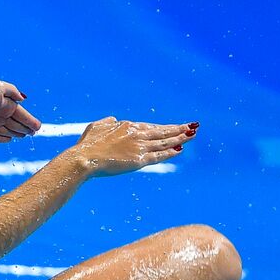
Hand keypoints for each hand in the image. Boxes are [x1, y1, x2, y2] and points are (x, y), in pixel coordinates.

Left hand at [0, 80, 40, 142]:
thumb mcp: (0, 87)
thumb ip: (13, 92)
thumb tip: (23, 98)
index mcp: (5, 103)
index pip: (21, 114)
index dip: (29, 120)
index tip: (38, 127)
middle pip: (15, 123)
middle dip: (25, 127)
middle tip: (33, 133)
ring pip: (6, 130)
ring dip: (16, 133)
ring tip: (24, 136)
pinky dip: (2, 139)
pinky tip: (9, 140)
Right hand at [71, 116, 197, 176]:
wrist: (85, 158)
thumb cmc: (87, 144)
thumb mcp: (96, 127)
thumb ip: (108, 122)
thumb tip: (114, 119)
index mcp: (127, 126)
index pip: (150, 127)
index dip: (163, 127)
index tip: (173, 127)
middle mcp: (137, 134)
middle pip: (162, 131)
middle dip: (179, 128)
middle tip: (193, 125)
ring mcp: (139, 146)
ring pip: (164, 141)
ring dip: (180, 138)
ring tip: (193, 135)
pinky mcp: (139, 160)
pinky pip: (159, 155)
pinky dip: (170, 152)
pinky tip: (180, 149)